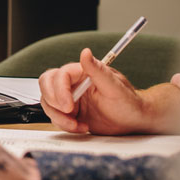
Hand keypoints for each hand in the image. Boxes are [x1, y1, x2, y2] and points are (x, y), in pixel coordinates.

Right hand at [38, 47, 161, 133]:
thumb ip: (98, 70)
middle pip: (46, 86)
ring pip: (48, 103)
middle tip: (68, 113)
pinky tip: (81, 126)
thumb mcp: (114, 86)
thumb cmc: (129, 102)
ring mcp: (69, 98)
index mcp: (82, 73)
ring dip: (59, 117)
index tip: (68, 106)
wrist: (133, 120)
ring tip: (77, 124)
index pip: (59, 75)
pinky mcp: (69, 112)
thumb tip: (85, 52)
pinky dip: (64, 125)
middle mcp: (73, 84)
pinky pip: (55, 117)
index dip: (59, 90)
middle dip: (53, 102)